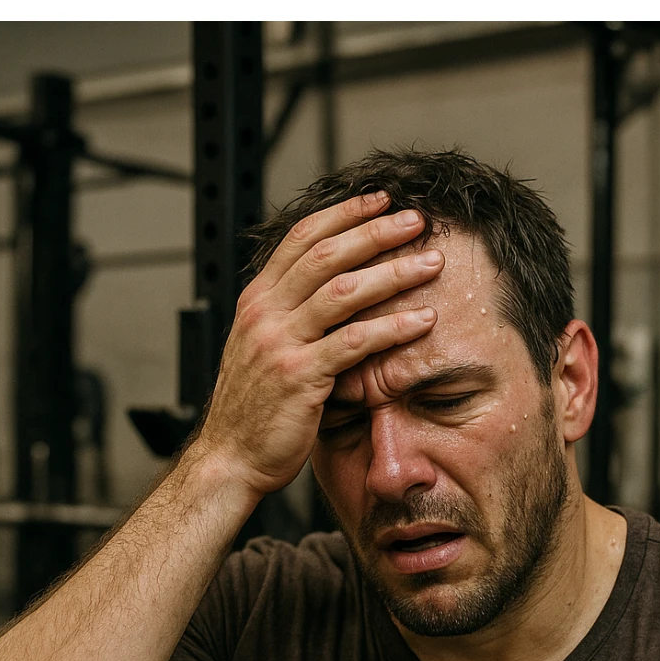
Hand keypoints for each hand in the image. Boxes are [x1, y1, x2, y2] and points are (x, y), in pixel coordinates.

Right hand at [192, 192, 443, 498]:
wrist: (229, 458)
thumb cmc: (252, 411)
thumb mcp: (262, 350)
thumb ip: (289, 318)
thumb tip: (326, 293)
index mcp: (257, 301)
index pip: (301, 238)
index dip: (344, 214)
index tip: (381, 202)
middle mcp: (265, 313)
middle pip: (327, 254)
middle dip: (376, 232)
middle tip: (417, 221)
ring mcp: (281, 343)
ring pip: (343, 291)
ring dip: (393, 273)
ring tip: (430, 265)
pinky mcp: (300, 377)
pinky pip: (354, 343)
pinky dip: (392, 328)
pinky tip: (422, 322)